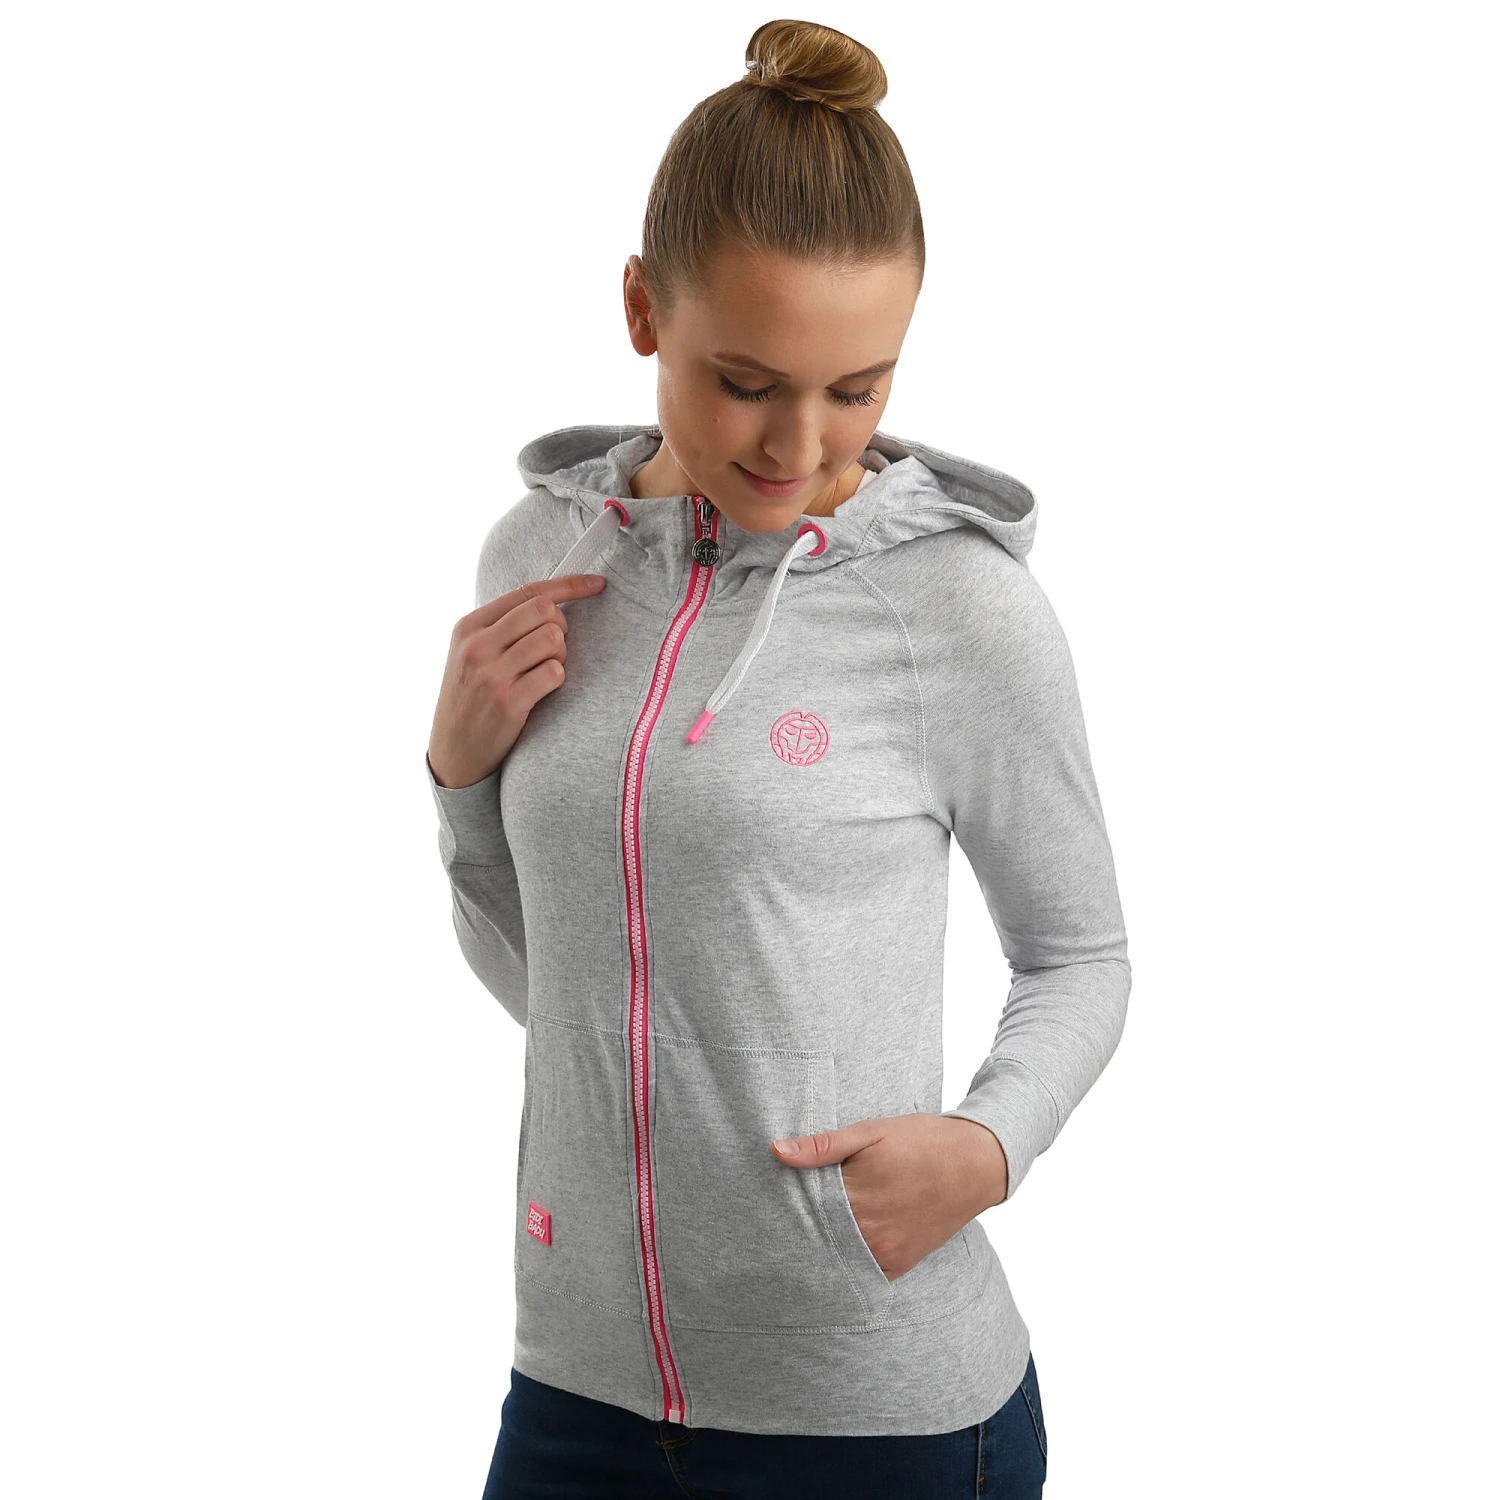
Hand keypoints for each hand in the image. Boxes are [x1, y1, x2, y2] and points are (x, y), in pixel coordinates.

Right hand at [428, 572, 606, 788]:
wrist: (453, 752)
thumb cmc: (472, 697)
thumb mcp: (471, 653)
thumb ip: (502, 626)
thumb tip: (553, 600)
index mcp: (469, 626)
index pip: (527, 591)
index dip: (569, 585)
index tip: (597, 583)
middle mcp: (476, 645)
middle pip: (544, 611)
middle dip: (562, 626)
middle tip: (555, 649)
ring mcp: (491, 674)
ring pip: (553, 639)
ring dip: (560, 655)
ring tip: (544, 671)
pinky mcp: (507, 702)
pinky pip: (555, 673)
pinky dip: (557, 679)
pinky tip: (541, 691)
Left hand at [770, 1113, 1008, 1279]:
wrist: (975, 1164)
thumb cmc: (921, 1141)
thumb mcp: (871, 1132)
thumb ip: (823, 1146)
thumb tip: (777, 1151)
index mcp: (855, 1193)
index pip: (803, 1206)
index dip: (787, 1202)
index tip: (770, 1199)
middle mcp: (867, 1229)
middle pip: (817, 1234)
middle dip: (801, 1226)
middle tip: (776, 1223)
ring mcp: (884, 1251)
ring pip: (836, 1256)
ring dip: (822, 1246)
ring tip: (805, 1234)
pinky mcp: (899, 1264)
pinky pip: (861, 1273)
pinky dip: (848, 1262)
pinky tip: (839, 1247)